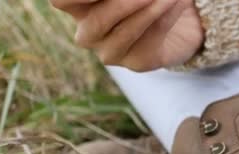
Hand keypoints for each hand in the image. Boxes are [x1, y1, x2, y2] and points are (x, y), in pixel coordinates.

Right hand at [50, 0, 203, 70]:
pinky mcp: (137, 62)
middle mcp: (89, 33)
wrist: (174, 18)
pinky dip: (166, 14)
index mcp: (78, 7)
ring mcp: (110, 51)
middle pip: (97, 19)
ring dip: (150, 6)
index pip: (61, 1)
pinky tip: (177, 1)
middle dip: (124, 3)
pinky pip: (152, 36)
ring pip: (125, 31)